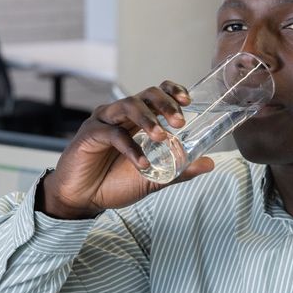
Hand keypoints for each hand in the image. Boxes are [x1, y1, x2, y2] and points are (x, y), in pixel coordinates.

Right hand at [39, 81, 214, 218]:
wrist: (83, 200)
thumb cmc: (113, 184)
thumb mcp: (153, 179)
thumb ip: (179, 171)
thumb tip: (209, 163)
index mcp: (135, 121)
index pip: (155, 95)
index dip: (172, 92)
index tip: (188, 100)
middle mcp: (120, 116)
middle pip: (144, 95)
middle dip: (164, 104)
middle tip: (180, 121)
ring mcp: (103, 122)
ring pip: (128, 105)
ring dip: (148, 120)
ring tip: (162, 137)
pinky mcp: (89, 134)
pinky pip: (113, 134)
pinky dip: (131, 148)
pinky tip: (142, 163)